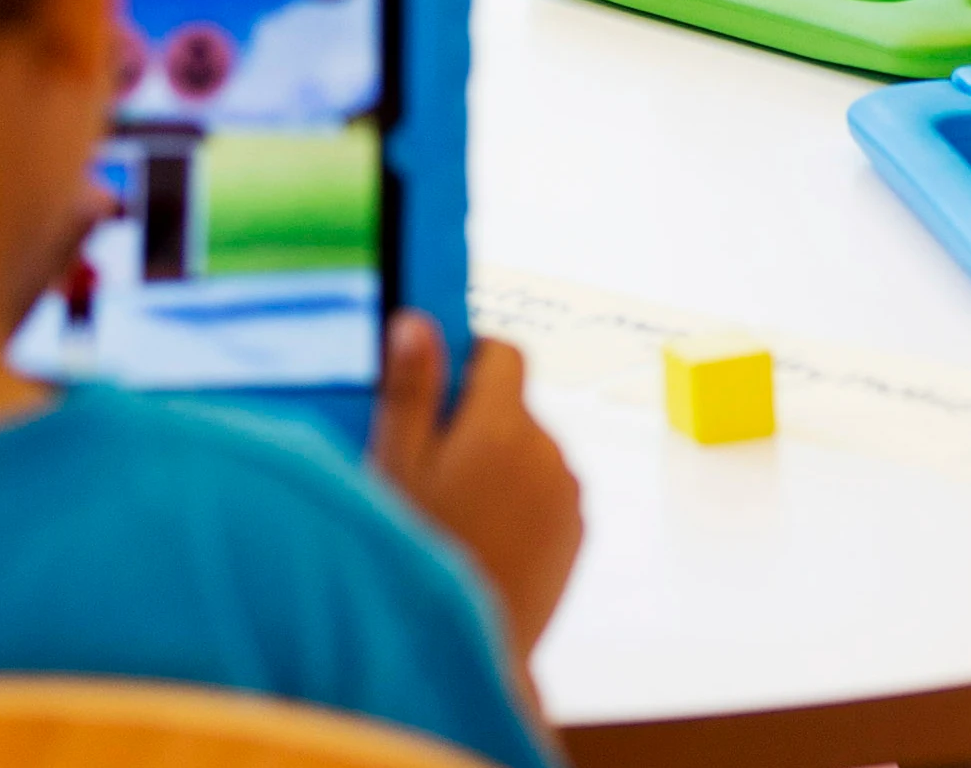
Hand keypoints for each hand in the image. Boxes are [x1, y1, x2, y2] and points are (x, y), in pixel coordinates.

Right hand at [371, 312, 580, 660]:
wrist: (466, 649)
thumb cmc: (416, 554)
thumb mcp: (394, 470)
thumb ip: (409, 391)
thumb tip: (417, 321)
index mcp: (502, 426)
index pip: (504, 353)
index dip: (470, 359)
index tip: (437, 389)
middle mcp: (547, 452)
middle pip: (515, 405)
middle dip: (478, 420)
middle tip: (431, 469)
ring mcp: (567, 495)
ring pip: (531, 450)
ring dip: (500, 462)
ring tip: (456, 513)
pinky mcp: (577, 532)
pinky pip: (547, 491)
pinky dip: (521, 500)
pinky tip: (484, 537)